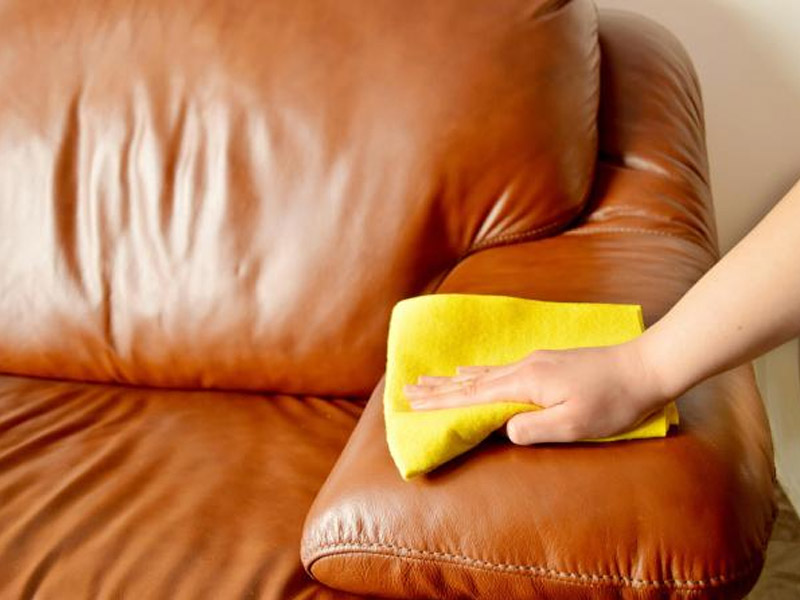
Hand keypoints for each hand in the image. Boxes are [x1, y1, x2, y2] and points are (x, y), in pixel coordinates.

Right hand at [403, 342, 669, 444]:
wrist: (644, 367)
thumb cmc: (613, 402)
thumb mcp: (575, 424)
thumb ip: (535, 428)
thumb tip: (504, 429)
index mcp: (526, 383)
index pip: (474, 395)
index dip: (442, 402)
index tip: (413, 403)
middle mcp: (524, 368)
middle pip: (471, 381)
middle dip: (438, 388)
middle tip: (407, 389)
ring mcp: (535, 362)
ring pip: (483, 373)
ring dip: (453, 379)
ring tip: (429, 378)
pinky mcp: (546, 363)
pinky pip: (499, 368)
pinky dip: (477, 372)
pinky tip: (471, 370)